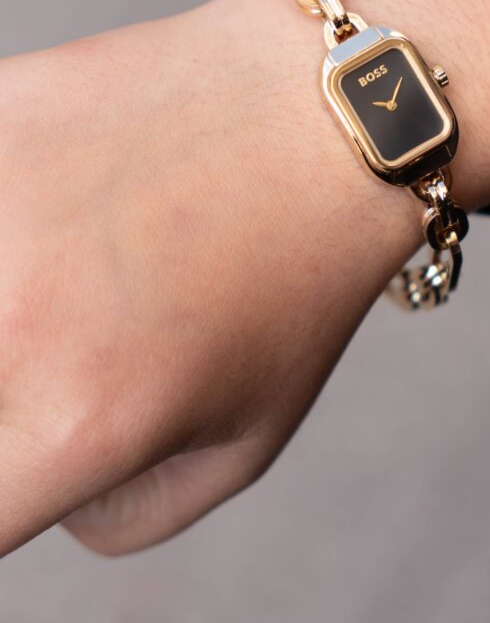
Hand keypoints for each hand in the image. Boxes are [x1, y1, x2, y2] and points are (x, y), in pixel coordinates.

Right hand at [0, 0, 489, 555]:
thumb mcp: (244, 441)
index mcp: (78, 421)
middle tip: (83, 339)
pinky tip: (60, 204)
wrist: (324, 109)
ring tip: (78, 267)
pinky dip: (9, 216)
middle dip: (17, 390)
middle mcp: (9, 320)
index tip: (39, 449)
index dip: (10, 491)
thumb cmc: (299, 282)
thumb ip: (122, 513)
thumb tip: (37, 487)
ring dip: (14, 291)